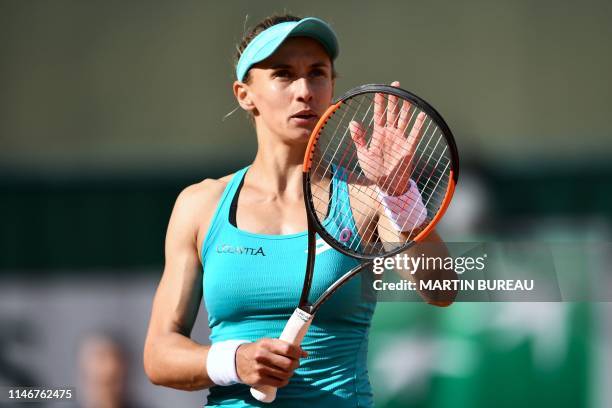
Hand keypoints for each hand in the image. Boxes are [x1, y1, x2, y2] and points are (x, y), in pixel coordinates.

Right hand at [235, 338, 307, 387]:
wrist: (237, 360)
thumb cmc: (258, 350)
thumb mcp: (267, 342)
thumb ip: (283, 345)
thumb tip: (304, 353)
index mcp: (266, 344)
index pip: (288, 348)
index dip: (298, 352)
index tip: (302, 354)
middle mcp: (262, 356)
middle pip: (288, 364)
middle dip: (296, 364)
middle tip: (295, 363)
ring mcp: (260, 369)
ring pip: (285, 374)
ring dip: (291, 373)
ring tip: (289, 370)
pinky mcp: (258, 379)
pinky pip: (279, 383)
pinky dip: (284, 381)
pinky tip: (283, 378)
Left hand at [349, 81, 425, 195]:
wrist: (386, 184)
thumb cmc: (373, 170)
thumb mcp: (363, 154)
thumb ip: (359, 138)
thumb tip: (352, 122)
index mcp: (379, 133)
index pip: (379, 114)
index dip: (380, 102)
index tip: (380, 89)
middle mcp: (390, 133)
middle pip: (392, 112)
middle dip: (394, 99)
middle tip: (395, 85)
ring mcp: (400, 139)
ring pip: (404, 119)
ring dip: (406, 108)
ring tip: (408, 95)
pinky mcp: (409, 147)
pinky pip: (415, 133)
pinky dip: (419, 124)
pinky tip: (422, 114)